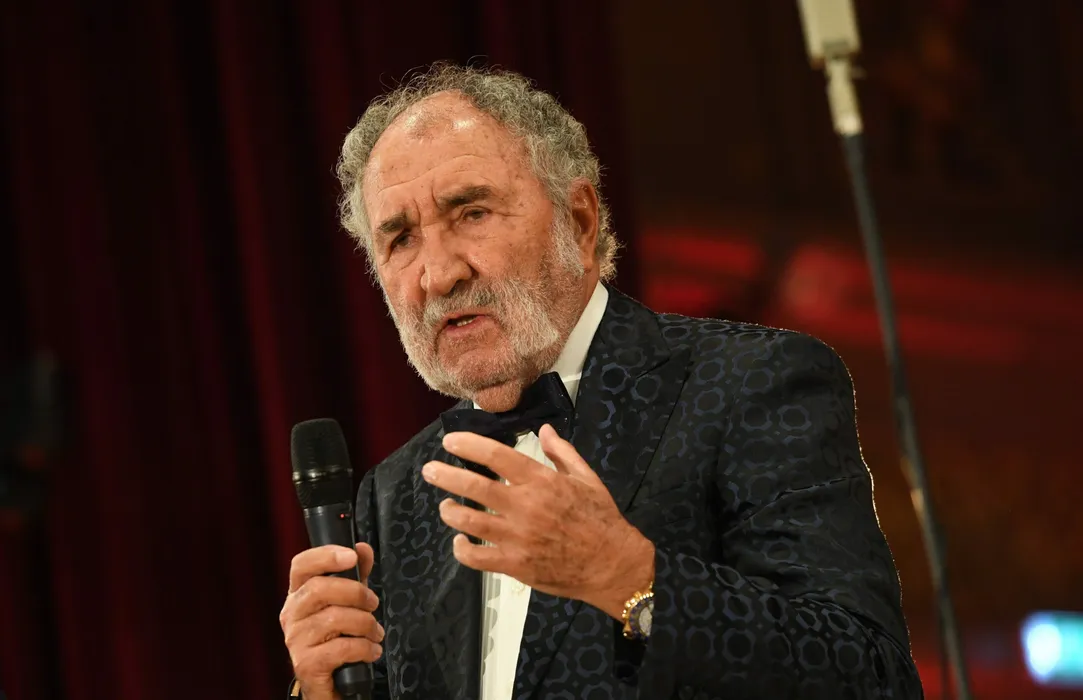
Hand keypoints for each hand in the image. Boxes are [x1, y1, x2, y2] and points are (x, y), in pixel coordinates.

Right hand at [279, 543, 383, 699]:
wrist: (329, 684)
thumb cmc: (337, 638)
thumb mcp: (348, 602)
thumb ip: (355, 575)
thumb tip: (363, 549)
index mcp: (298, 595)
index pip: (301, 565)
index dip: (325, 556)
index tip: (351, 556)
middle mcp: (291, 615)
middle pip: (320, 589)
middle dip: (356, 593)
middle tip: (373, 604)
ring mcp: (295, 640)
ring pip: (334, 618)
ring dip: (365, 624)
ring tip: (375, 633)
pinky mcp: (306, 664)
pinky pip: (341, 647)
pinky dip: (364, 648)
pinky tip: (372, 651)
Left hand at [422, 424, 653, 617]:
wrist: (612, 564)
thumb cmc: (600, 518)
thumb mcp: (587, 478)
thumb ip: (562, 452)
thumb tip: (544, 429)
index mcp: (542, 481)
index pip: (497, 456)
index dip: (468, 446)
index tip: (450, 442)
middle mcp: (525, 507)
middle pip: (474, 487)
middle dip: (446, 476)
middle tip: (430, 470)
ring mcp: (517, 538)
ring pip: (469, 522)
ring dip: (451, 511)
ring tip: (445, 506)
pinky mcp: (515, 565)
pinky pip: (477, 558)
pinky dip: (462, 549)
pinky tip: (459, 542)